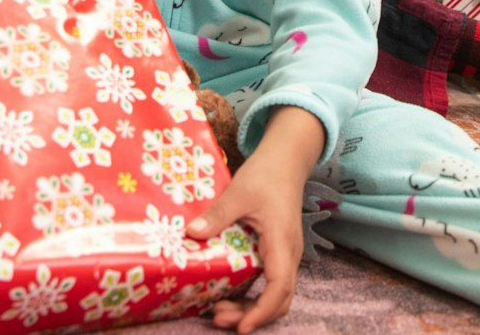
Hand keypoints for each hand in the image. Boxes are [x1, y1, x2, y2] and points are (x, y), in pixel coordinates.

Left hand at [186, 107, 323, 334]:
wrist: (286, 161)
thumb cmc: (266, 175)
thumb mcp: (239, 192)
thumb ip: (218, 214)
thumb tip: (191, 233)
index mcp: (282, 242)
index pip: (279, 287)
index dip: (261, 311)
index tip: (241, 326)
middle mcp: (288, 254)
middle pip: (280, 299)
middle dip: (253, 315)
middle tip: (219, 318)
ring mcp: (285, 254)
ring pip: (277, 294)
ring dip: (252, 307)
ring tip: (220, 312)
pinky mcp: (278, 251)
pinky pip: (270, 282)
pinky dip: (253, 295)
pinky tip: (229, 294)